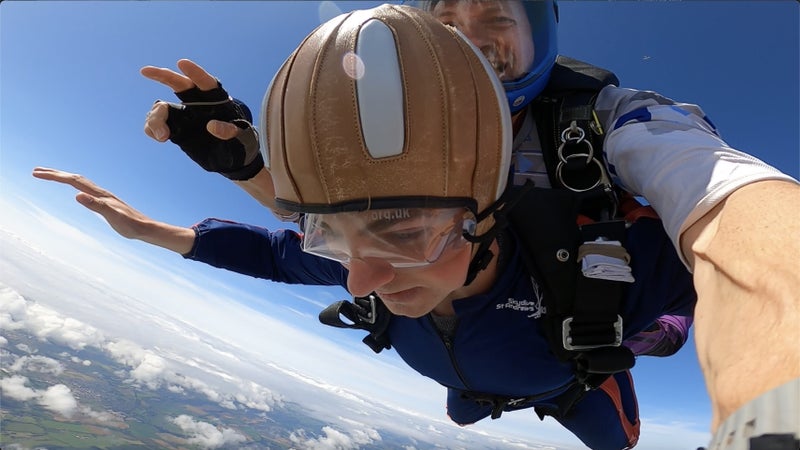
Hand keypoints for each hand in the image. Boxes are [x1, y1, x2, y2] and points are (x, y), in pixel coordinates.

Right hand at [31, 167, 194, 253]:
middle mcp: (101, 192)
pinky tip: (77, 190)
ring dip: (65, 177)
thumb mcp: (112, 216)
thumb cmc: (130, 225)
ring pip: (81, 182)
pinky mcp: (106, 203)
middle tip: (36, 171)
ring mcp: (104, 197)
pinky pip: (87, 190)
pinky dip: (76, 185)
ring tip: (52, 176)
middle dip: (55, 173)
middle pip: (74, 178)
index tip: (36, 173)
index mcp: (99, 194)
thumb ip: (95, 205)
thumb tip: (77, 194)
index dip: (54, 176)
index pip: (72, 181)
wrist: (146, 228)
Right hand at [140, 59, 261, 179]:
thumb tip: (212, 126)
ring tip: (164, 136)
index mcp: (217, 100)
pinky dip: (152, 128)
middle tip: (145, 71)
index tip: (182, 63)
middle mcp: (198, 103)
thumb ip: (229, 131)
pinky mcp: (175, 128)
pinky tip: (160, 137)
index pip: (206, 82)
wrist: (232, 159)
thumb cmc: (242, 144)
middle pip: (178, 84)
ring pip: (162, 107)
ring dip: (156, 119)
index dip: (195, 72)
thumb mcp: (243, 138)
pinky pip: (156, 123)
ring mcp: (184, 115)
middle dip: (162, 76)